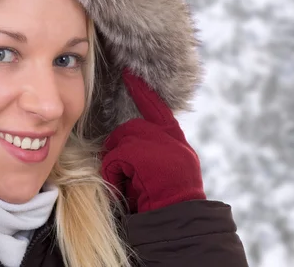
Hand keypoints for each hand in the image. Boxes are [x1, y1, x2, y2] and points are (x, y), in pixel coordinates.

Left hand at [101, 68, 204, 212]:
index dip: (142, 92)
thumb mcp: (172, 170)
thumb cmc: (171, 201)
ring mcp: (156, 143)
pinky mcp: (141, 153)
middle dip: (122, 149)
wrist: (179, 219)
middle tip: (129, 175)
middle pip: (130, 129)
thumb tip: (133, 141)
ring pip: (120, 143)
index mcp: (176, 140)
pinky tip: (127, 188)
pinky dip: (114, 174)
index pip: (157, 109)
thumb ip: (159, 150)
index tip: (128, 74)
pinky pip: (114, 158)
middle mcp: (169, 138)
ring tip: (132, 184)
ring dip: (118, 164)